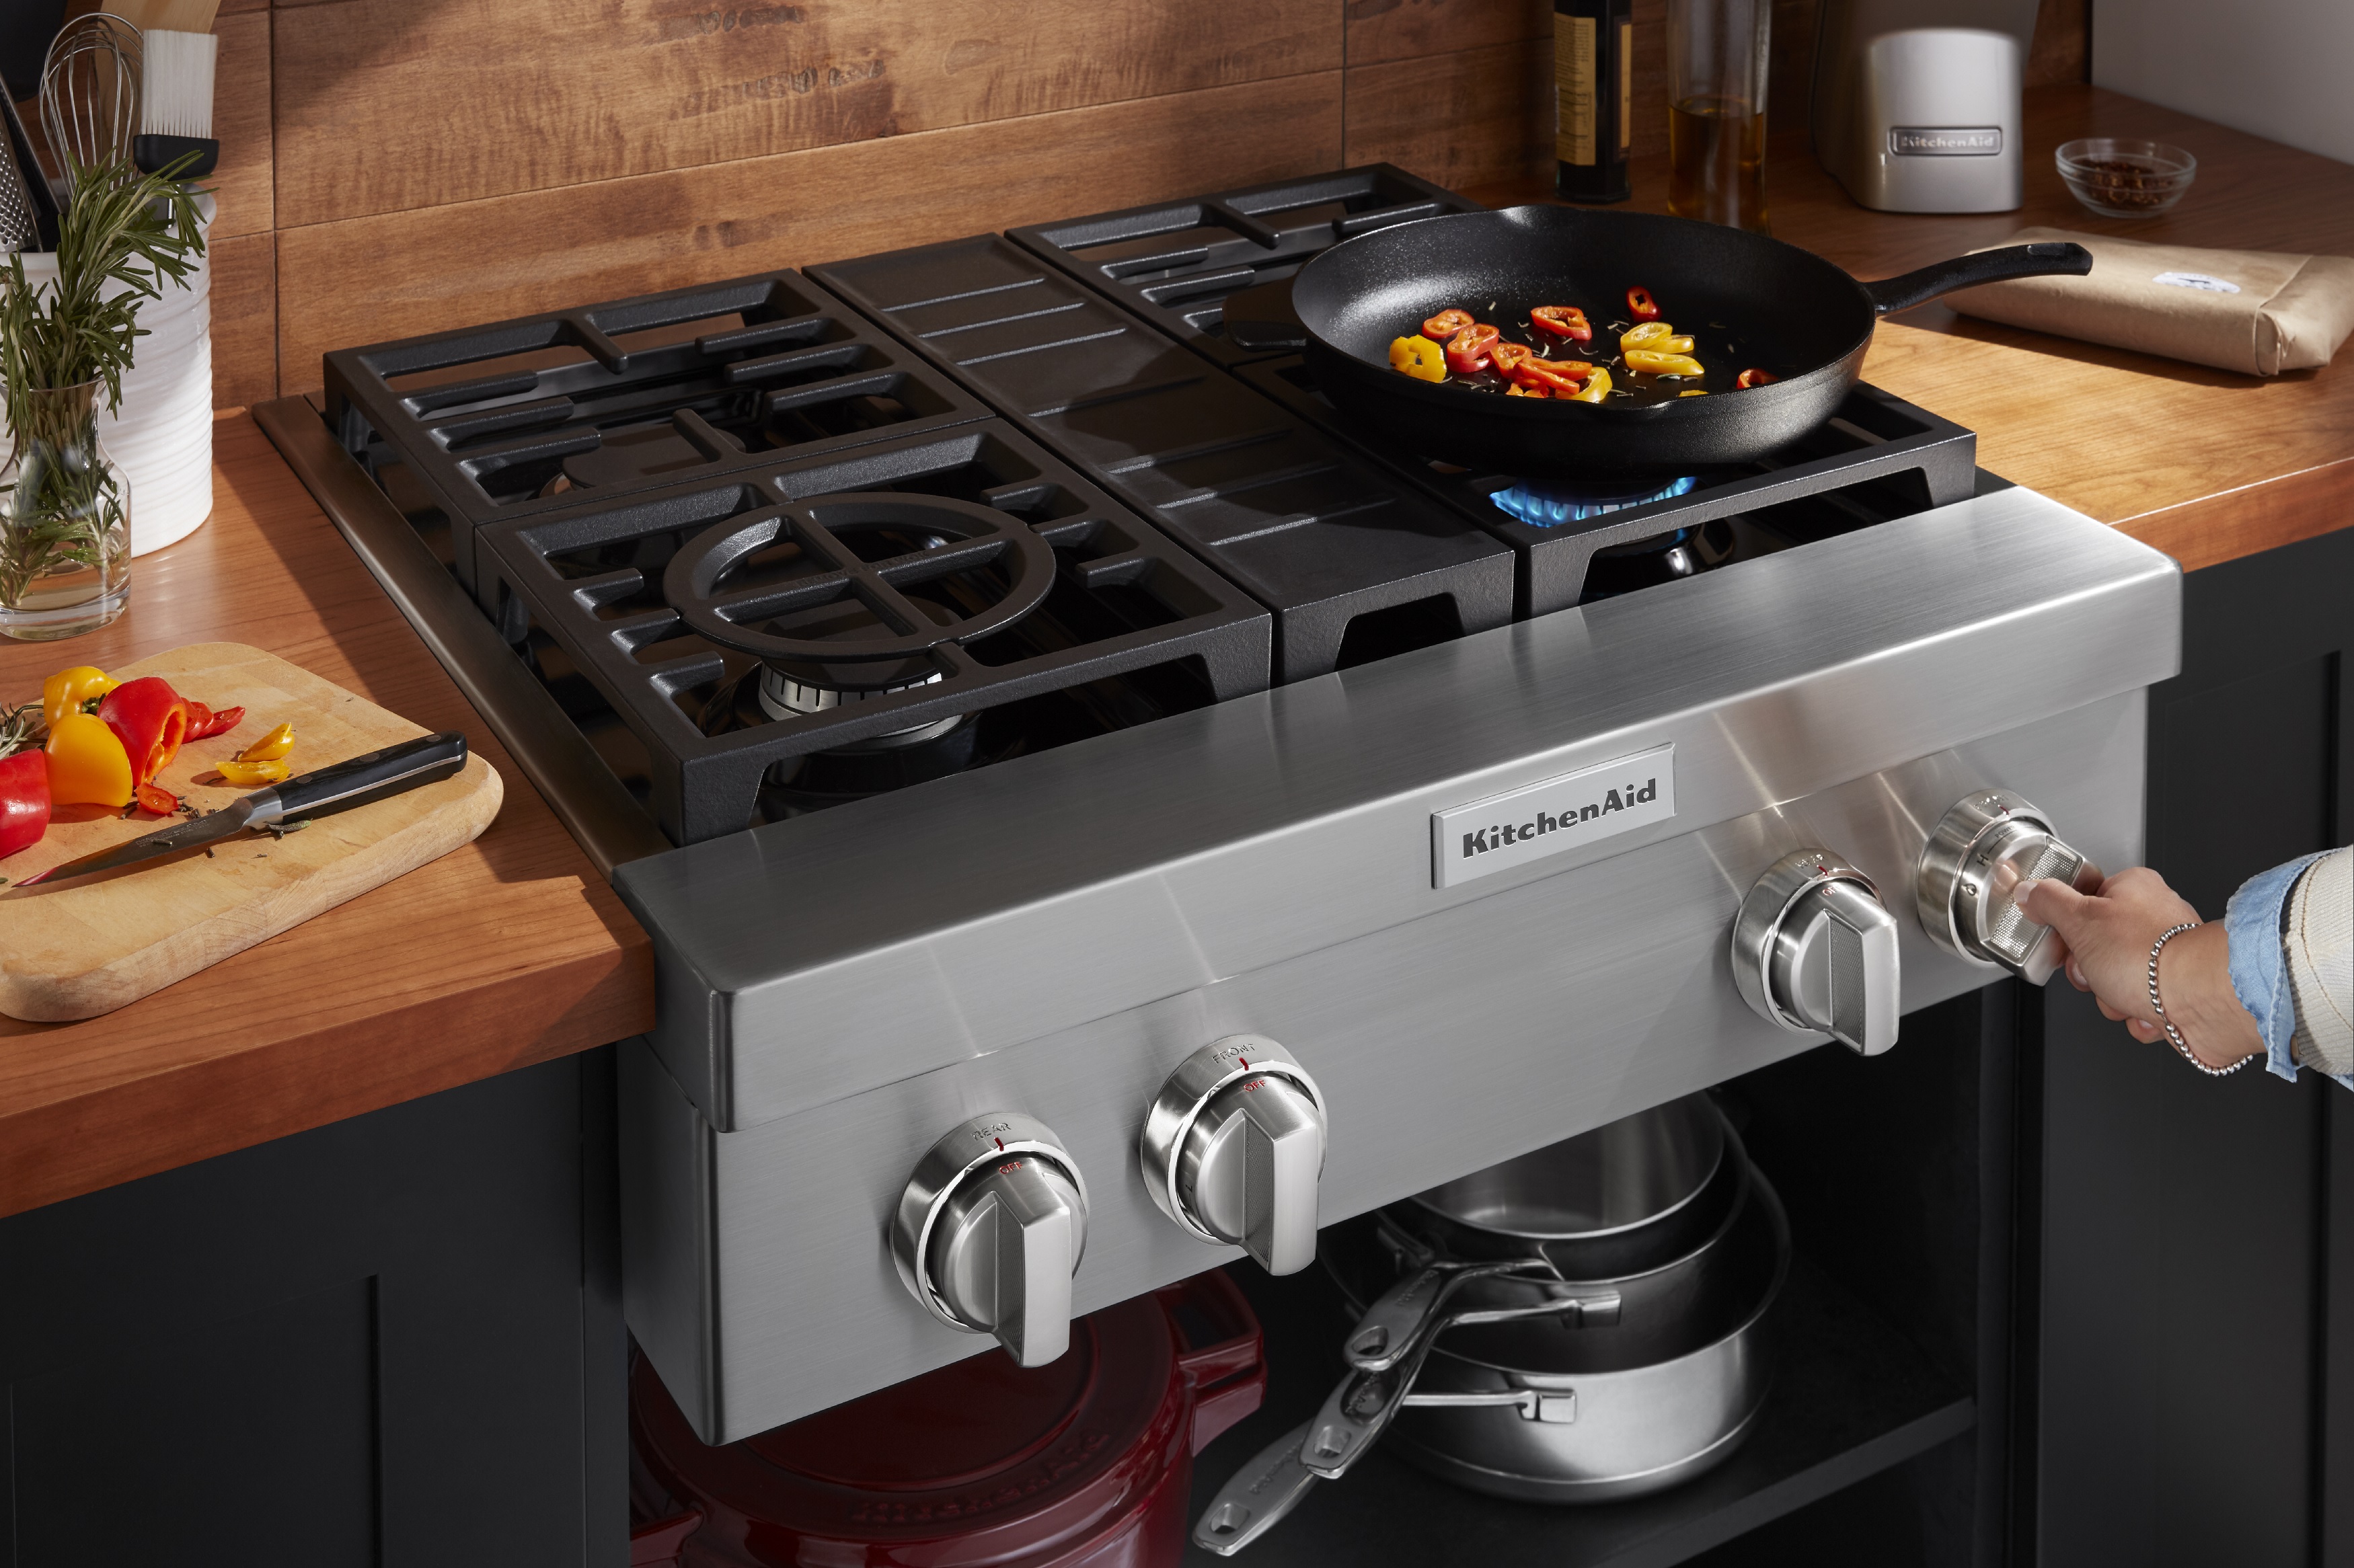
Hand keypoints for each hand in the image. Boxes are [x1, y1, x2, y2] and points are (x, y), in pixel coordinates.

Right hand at [2014, 867, 2263, 1070]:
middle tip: (2095, 971)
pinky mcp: (2182, 987)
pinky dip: (2141, 1014)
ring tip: (2127, 994)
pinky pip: (2144, 1004)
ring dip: (2114, 998)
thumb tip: (2030, 890)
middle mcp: (2156, 916)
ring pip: (2118, 980)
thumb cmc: (2148, 956)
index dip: (2066, 929)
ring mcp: (2171, 954)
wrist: (2200, 998)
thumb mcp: (2078, 919)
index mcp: (2133, 888)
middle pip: (2097, 947)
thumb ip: (2048, 901)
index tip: (2063, 944)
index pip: (2083, 903)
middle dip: (2091, 972)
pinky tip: (2148, 1011)